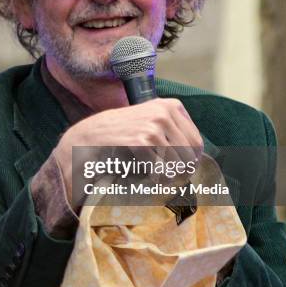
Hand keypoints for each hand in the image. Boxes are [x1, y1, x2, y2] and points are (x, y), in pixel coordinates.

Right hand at [53, 98, 202, 202]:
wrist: (88, 138)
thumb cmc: (121, 134)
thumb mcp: (149, 122)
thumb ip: (172, 131)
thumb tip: (197, 157)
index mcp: (171, 105)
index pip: (197, 142)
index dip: (191, 161)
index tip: (182, 171)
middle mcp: (164, 112)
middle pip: (190, 154)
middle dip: (182, 172)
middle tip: (169, 180)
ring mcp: (153, 125)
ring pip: (177, 164)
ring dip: (168, 178)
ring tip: (156, 179)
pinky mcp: (141, 140)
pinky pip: (160, 169)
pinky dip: (154, 179)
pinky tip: (145, 177)